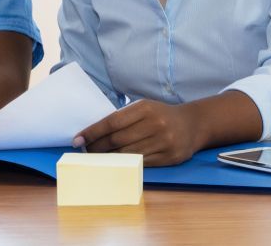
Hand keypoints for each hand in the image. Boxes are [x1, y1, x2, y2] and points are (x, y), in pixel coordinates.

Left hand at [73, 99, 200, 165]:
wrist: (193, 124)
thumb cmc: (160, 115)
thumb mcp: (143, 107)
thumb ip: (122, 117)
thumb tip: (93, 131)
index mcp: (145, 108)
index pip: (112, 122)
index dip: (93, 132)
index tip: (78, 139)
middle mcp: (155, 124)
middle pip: (118, 140)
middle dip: (97, 147)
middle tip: (85, 151)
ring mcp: (164, 142)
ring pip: (128, 154)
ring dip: (108, 157)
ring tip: (96, 158)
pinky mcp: (170, 157)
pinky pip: (141, 163)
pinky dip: (125, 164)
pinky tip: (115, 163)